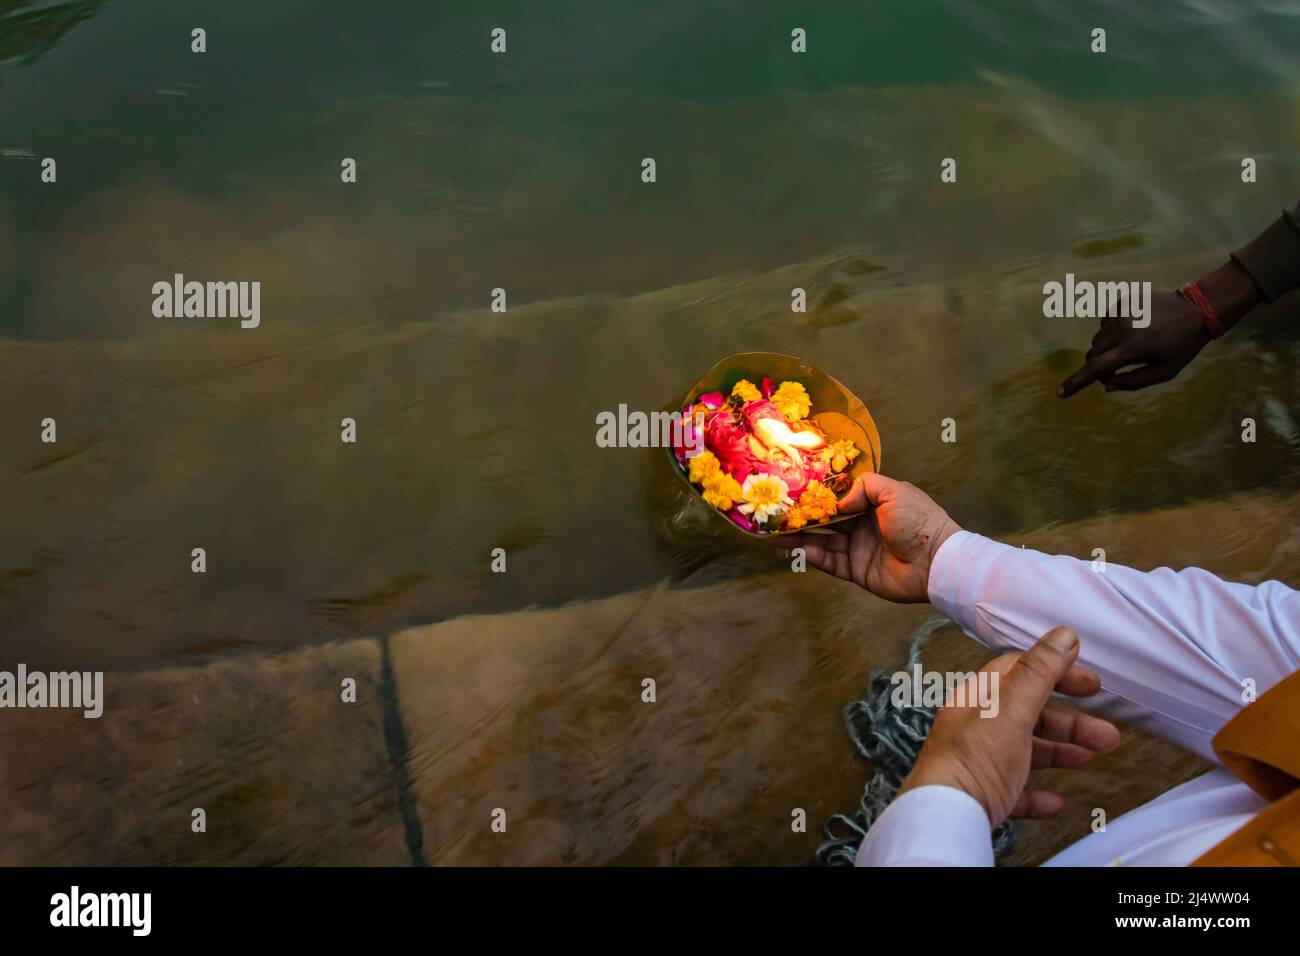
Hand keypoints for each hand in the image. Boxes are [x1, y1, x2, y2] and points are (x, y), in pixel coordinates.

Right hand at [789, 473, 959, 602]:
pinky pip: (832, 563)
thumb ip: (865, 487)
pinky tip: (801, 551)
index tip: (796, 493)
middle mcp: (863, 525)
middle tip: (778, 516)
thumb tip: (839, 502)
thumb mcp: (894, 491)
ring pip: (824, 543)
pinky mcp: (858, 571)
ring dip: (802, 539)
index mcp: (873, 504)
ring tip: (778, 536)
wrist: (936, 562)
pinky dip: (816, 557)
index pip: (840, 499)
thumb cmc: (918, 521)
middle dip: (804, 519)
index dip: (820, 497)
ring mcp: (859, 549)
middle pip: (827, 522)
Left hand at [898, 627, 1120, 826]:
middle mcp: (974, 728)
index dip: (1057, 673)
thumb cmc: (974, 760)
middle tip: (1106, 732)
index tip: (1091, 684)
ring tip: (1090, 759)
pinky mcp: (980, 797)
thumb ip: (1039, 673)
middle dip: (1070, 721)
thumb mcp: (1011, 709)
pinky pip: (1013, 791)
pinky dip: (1036, 793)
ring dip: (1059, 752)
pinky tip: (1055, 801)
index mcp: (977, 700)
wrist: (946, 817)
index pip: (1019, 673)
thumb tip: (1064, 634)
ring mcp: (976, 763)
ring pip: (1024, 751)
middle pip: (1028, 714)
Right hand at [1057, 290, 1210, 396]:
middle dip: (1099, 365)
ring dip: (1106, 347)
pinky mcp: (1123, 300)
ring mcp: (1122, 312)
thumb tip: (1107, 385)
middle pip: (1092, 353)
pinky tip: (1131, 328)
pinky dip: (1112, 329)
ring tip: (1129, 345)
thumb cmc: (1182, 345)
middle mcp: (1122, 329)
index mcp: (1133, 348)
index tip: (1060, 393)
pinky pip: (1106, 320)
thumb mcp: (1165, 372)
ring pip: (1098, 337)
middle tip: (1117, 369)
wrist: (1197, 309)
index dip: (1076, 382)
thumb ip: (1134, 382)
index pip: (1096, 368)